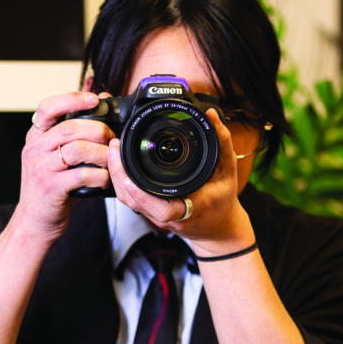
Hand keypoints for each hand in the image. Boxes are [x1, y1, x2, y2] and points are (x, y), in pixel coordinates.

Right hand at [15, 91, 114, 243]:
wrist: (34, 220)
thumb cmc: (50, 184)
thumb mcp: (55, 155)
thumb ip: (73, 132)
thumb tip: (101, 100)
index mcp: (36, 136)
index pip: (48, 108)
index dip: (72, 99)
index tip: (94, 100)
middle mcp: (35, 149)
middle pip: (69, 128)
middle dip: (97, 129)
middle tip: (111, 137)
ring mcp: (41, 168)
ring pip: (77, 150)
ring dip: (101, 153)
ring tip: (111, 160)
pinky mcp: (51, 188)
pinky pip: (81, 175)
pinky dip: (99, 175)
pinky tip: (105, 179)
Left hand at [107, 108, 251, 248]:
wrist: (218, 228)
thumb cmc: (223, 200)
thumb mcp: (228, 170)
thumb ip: (221, 142)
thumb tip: (211, 115)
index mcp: (189, 208)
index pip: (162, 210)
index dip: (143, 197)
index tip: (130, 180)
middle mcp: (169, 215)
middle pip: (135, 202)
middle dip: (119, 176)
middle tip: (115, 147)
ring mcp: (156, 216)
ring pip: (129, 201)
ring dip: (117, 177)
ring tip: (114, 150)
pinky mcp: (150, 212)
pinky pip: (131, 199)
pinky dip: (122, 182)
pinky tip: (119, 163)